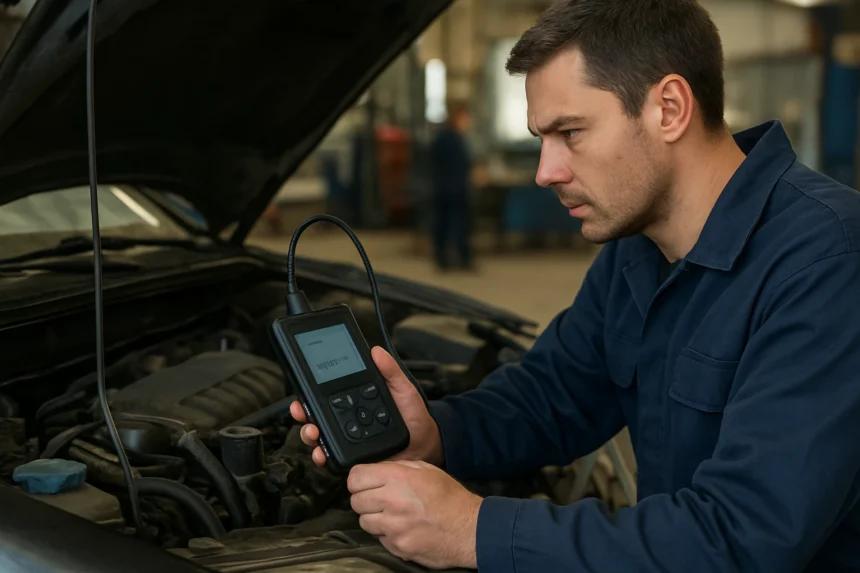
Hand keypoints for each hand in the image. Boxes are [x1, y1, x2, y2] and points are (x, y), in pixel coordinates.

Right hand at [289, 347, 443, 467]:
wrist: (426, 446)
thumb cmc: (414, 417)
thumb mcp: (404, 389)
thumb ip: (391, 371)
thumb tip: (376, 351)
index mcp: (355, 401)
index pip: (327, 395)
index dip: (311, 392)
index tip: (303, 388)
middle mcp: (348, 420)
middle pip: (316, 416)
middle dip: (304, 414)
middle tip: (302, 411)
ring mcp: (348, 440)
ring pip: (320, 437)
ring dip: (309, 434)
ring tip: (313, 433)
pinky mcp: (353, 458)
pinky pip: (332, 458)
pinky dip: (323, 456)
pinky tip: (322, 454)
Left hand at [348, 460, 480, 568]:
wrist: (469, 529)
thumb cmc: (450, 498)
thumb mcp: (426, 470)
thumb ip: (397, 467)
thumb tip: (375, 470)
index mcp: (398, 478)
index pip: (355, 477)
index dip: (359, 479)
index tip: (365, 482)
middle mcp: (392, 501)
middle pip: (355, 500)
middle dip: (365, 498)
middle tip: (380, 499)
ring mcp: (393, 527)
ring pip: (363, 521)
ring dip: (373, 517)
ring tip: (392, 514)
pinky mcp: (397, 546)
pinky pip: (379, 538)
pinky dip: (386, 533)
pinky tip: (402, 527)